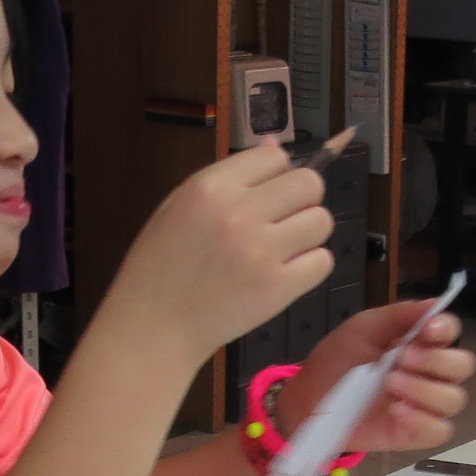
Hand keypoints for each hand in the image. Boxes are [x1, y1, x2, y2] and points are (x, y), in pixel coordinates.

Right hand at [100, 142, 333, 366]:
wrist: (153, 327)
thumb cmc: (160, 266)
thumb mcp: (179, 206)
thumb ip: (229, 176)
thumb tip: (275, 148)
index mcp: (210, 187)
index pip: (275, 157)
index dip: (276, 174)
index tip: (266, 195)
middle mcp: (239, 213)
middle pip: (309, 184)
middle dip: (301, 200)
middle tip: (281, 222)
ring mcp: (261, 251)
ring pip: (321, 221)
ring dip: (308, 234)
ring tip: (281, 250)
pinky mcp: (278, 288)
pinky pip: (322, 262)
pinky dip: (309, 268)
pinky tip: (284, 274)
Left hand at [282, 299, 475, 453]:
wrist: (308, 399)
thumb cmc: (337, 360)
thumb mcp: (363, 328)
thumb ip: (400, 315)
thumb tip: (437, 302)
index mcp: (419, 342)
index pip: (451, 331)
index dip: (446, 329)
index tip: (427, 330)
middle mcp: (429, 372)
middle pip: (462, 366)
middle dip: (436, 362)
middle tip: (401, 360)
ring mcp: (424, 404)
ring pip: (454, 399)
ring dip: (425, 390)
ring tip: (390, 386)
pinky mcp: (415, 433)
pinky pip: (439, 430)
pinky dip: (422, 420)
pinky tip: (396, 411)